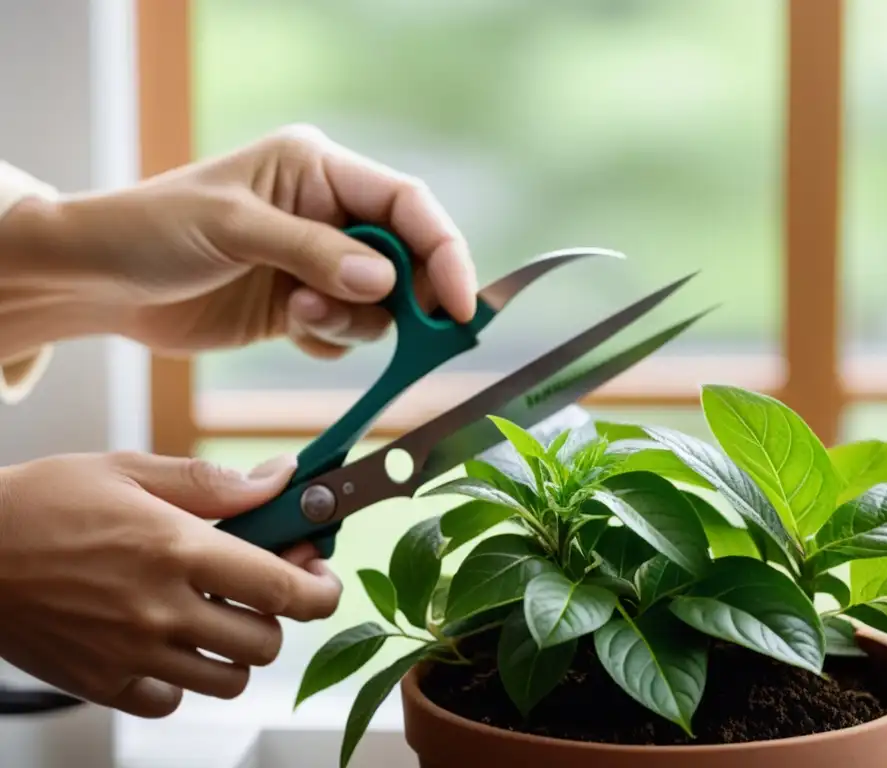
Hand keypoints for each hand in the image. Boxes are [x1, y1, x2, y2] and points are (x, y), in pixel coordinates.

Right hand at [0, 451, 340, 716]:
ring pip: (229, 679)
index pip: (282, 590)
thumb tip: (282, 478)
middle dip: (277, 615)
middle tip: (260, 587)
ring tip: (215, 615)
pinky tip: (168, 642)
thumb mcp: (132, 470)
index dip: (320, 589)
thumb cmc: (46, 502)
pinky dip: (183, 679)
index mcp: (177, 550)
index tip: (320, 576)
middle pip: (266, 642)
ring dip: (236, 649)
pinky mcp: (101, 684)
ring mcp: (131, 654)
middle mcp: (160, 610)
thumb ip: (214, 483)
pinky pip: (172, 702)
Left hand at [3, 123, 476, 358]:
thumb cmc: (155, 229)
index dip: (444, 252)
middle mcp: (329, 213)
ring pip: (379, 304)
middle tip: (401, 329)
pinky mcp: (302, 305)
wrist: (102, 281)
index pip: (407, 205)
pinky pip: (347, 332)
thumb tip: (386, 282)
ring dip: (351, 321)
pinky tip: (288, 327)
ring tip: (298, 314)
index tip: (461, 306)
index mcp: (319, 170)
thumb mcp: (235, 227)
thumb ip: (314, 252)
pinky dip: (329, 340)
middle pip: (407, 259)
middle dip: (404, 297)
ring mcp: (318, 263)